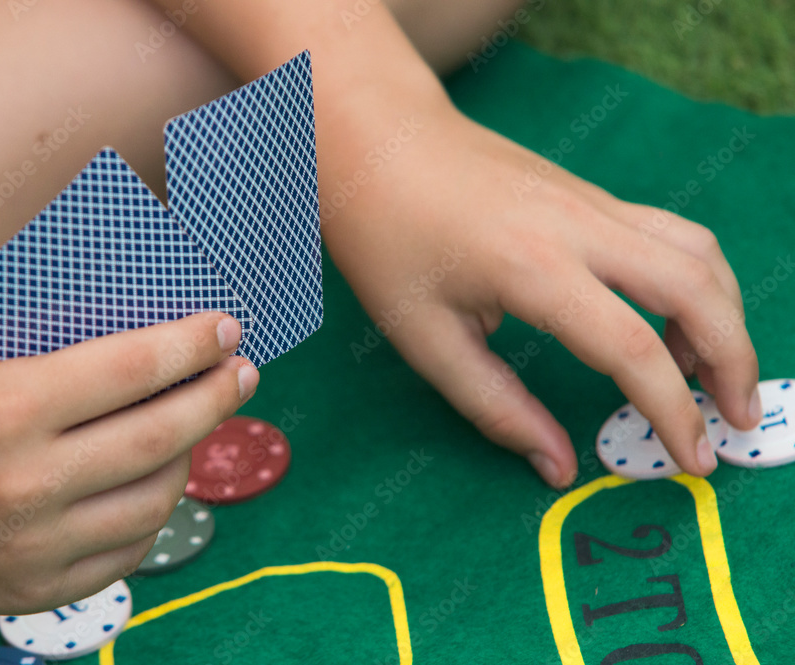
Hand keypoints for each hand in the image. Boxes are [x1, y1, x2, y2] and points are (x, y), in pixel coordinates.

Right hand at [0, 312, 257, 612]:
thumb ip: (64, 346)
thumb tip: (155, 332)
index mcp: (7, 407)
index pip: (135, 368)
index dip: (192, 344)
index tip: (226, 326)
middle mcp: (25, 484)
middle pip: (160, 435)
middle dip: (215, 396)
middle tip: (242, 373)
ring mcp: (30, 548)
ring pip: (155, 499)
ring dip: (190, 455)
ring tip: (198, 425)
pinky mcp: (30, 592)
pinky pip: (126, 551)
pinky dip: (153, 512)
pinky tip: (158, 480)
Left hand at [325, 103, 759, 487]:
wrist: (379, 144)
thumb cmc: (387, 242)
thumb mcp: (424, 337)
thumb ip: (495, 406)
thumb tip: (559, 467)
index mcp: (532, 268)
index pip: (632, 348)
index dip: (672, 413)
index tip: (693, 462)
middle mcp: (579, 226)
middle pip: (696, 288)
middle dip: (734, 361)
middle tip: (733, 419)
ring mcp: (591, 201)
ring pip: (696, 251)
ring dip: (723, 314)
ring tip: (707, 374)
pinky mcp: (590, 193)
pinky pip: (669, 234)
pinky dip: (694, 281)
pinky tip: (667, 319)